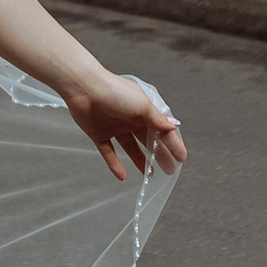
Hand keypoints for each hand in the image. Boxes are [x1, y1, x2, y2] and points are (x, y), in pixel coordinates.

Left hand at [67, 71, 186, 180]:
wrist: (84, 89)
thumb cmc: (115, 93)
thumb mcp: (142, 106)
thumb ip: (158, 120)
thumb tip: (175, 126)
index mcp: (142, 110)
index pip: (162, 130)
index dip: (172, 144)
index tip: (181, 158)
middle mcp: (129, 119)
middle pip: (148, 140)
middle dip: (159, 155)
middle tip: (169, 170)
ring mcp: (114, 127)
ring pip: (131, 148)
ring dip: (140, 160)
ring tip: (150, 174)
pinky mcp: (98, 134)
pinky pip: (109, 153)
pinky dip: (115, 165)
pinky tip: (123, 176)